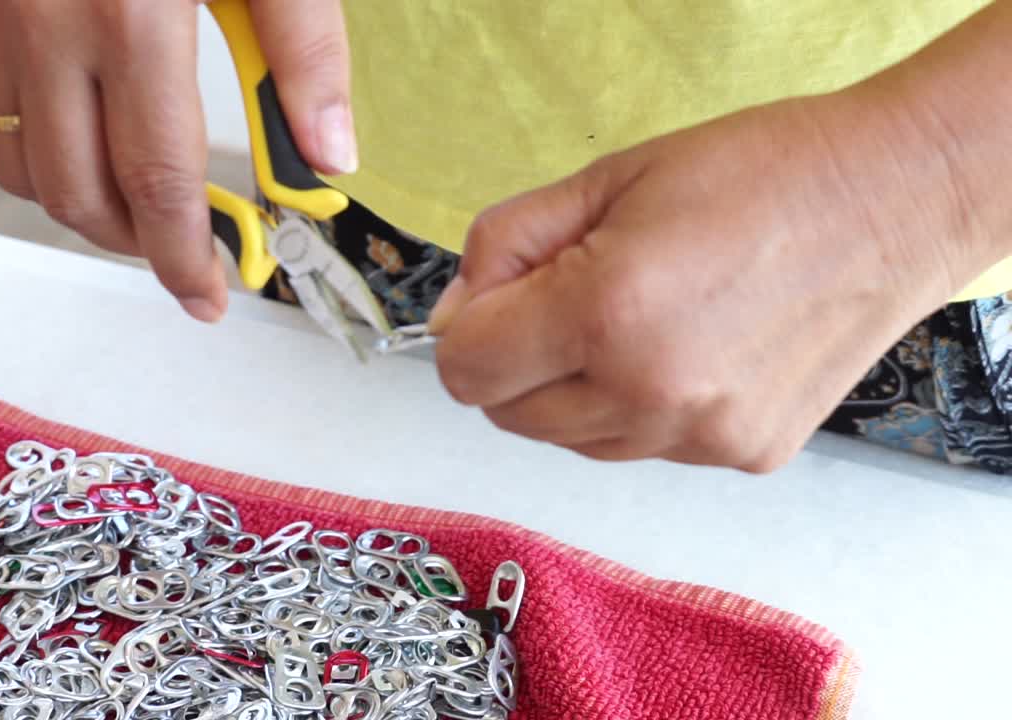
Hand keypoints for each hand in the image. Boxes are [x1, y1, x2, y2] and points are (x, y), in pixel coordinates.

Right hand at [0, 0, 356, 321]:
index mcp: (131, 13)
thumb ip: (304, 50)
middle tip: (189, 250)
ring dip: (84, 208)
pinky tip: (87, 141)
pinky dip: (37, 153)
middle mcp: (45, 23)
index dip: (184, 258)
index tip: (211, 299)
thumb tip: (328, 156)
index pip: (158, 181)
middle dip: (139, 245)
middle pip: (80, 194)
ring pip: (21, 167)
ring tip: (142, 206)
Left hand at [430, 92, 977, 471]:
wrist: (892, 202)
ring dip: (575, 390)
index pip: (464, 370)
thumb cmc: (752, 172)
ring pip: (572, 439)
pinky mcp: (740, 457)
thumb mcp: (604, 180)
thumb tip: (448, 318)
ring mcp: (698, 436)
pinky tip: (690, 349)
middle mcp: (647, 394)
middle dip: (515, 361)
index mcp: (603, 314)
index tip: (501, 296)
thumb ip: (503, 248)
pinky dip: (639, 409)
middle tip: (571, 298)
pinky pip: (643, 447)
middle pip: (509, 416)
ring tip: (640, 320)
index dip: (467, 329)